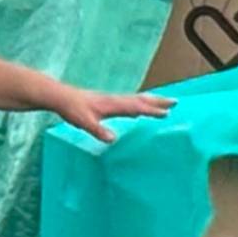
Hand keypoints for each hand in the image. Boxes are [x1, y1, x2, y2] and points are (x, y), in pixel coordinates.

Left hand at [47, 84, 174, 144]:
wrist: (61, 97)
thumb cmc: (72, 110)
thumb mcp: (84, 122)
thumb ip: (98, 130)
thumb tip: (113, 139)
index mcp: (112, 105)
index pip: (136, 107)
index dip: (151, 110)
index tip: (166, 113)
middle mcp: (115, 100)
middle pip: (141, 99)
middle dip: (158, 101)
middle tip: (176, 101)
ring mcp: (112, 100)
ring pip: (137, 99)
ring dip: (152, 100)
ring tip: (165, 101)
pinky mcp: (108, 102)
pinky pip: (130, 101)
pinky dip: (140, 103)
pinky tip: (140, 109)